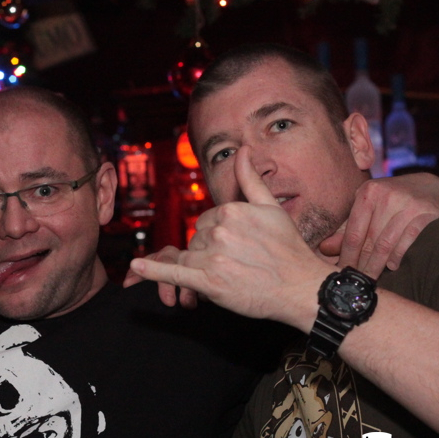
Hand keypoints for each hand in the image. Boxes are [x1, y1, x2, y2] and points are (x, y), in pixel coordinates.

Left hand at [130, 146, 333, 329]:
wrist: (302, 287)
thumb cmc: (289, 249)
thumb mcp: (271, 208)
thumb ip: (250, 179)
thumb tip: (242, 151)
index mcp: (230, 210)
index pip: (206, 222)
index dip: (218, 238)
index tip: (238, 249)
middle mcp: (219, 230)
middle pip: (196, 240)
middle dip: (209, 253)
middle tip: (238, 265)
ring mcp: (212, 256)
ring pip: (188, 258)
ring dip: (200, 268)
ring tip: (231, 277)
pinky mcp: (208, 281)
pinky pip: (173, 273)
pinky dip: (152, 270)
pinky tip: (137, 266)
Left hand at [319, 172, 438, 277]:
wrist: (432, 188)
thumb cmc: (392, 201)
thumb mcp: (368, 208)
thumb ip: (347, 228)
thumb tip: (324, 249)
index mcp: (368, 192)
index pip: (353, 233)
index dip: (346, 257)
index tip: (342, 273)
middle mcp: (388, 196)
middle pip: (369, 241)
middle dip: (361, 265)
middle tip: (356, 282)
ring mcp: (410, 204)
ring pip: (387, 244)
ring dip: (378, 265)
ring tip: (371, 279)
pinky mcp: (429, 213)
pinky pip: (409, 241)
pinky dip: (398, 256)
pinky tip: (392, 266)